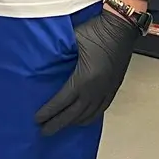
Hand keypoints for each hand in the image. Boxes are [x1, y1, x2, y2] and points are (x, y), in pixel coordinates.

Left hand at [34, 8, 140, 135]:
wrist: (122, 26)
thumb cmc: (96, 30)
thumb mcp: (72, 40)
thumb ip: (59, 55)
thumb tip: (44, 65)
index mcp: (84, 79)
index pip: (62, 102)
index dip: (48, 112)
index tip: (37, 120)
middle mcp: (95, 90)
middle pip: (73, 114)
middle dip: (57, 124)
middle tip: (44, 132)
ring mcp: (106, 90)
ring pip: (88, 115)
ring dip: (73, 123)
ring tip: (60, 126)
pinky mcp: (114, 88)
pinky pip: (101, 110)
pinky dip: (89, 117)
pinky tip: (83, 120)